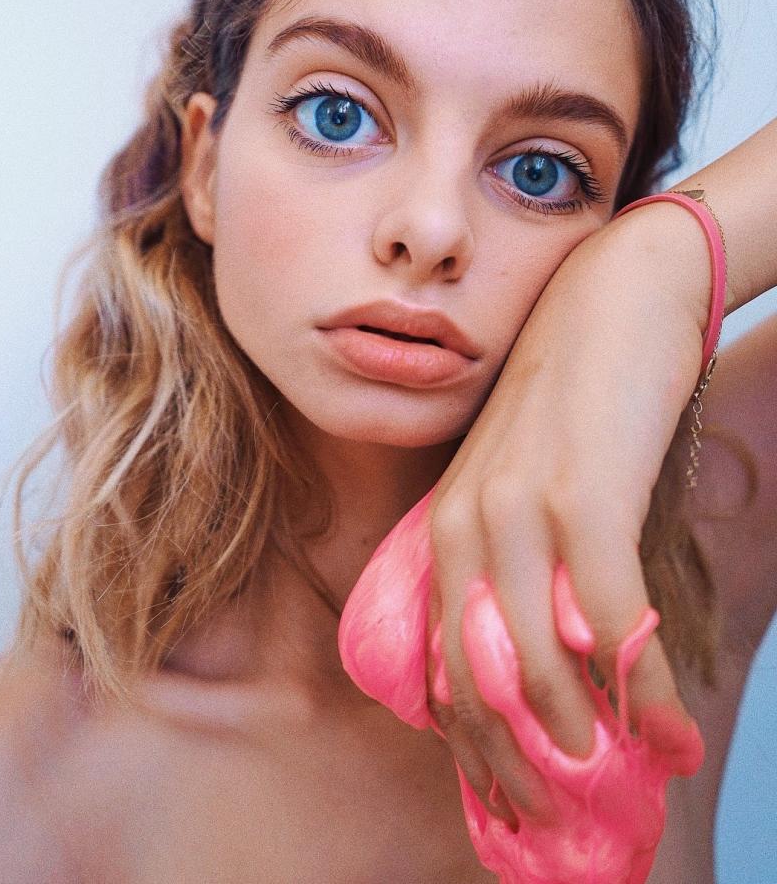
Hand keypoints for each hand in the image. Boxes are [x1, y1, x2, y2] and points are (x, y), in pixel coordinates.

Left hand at [425, 207, 710, 826]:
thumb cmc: (570, 397)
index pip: (438, 661)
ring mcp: (519, 515)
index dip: (469, 739)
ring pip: (537, 665)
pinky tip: (671, 727)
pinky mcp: (584, 501)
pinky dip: (646, 689)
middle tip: (557, 808)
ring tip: (626, 771)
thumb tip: (541, 649)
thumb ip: (511, 556)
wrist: (610, 303)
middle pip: (475, 679)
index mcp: (444, 528)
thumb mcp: (517, 480)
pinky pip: (613, 625)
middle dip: (515, 761)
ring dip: (583, 736)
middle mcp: (466, 528)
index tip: (505, 789)